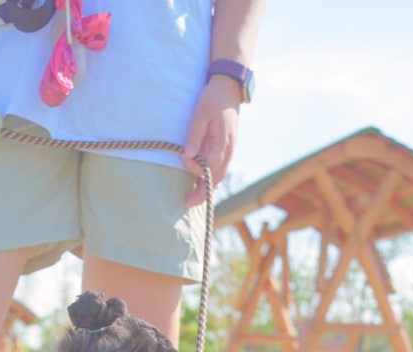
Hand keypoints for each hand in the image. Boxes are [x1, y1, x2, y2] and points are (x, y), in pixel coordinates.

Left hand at [181, 76, 240, 207]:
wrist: (229, 87)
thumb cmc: (214, 97)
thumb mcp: (201, 113)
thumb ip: (195, 135)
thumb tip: (188, 156)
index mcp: (222, 143)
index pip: (208, 167)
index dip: (194, 168)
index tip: (183, 157)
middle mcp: (228, 150)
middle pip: (216, 178)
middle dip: (202, 192)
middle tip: (187, 204)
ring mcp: (229, 150)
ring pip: (219, 175)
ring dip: (207, 187)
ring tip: (194, 198)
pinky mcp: (226, 148)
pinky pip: (220, 168)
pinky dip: (212, 178)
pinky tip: (203, 183)